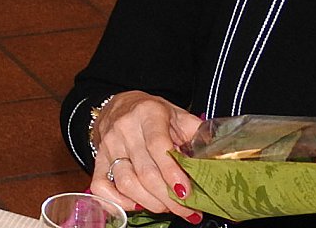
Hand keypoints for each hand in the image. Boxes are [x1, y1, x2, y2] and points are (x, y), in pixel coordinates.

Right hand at [90, 91, 203, 218]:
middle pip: (145, 171)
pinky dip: (119, 201)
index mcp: (148, 114)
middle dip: (168, 198)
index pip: (157, 146)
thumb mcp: (178, 115)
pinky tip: (137, 204)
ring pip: (126, 182)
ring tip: (167, 208)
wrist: (121, 103)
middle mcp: (124, 128)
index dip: (172, 172)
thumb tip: (217, 159)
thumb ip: (197, 134)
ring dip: (150, 202)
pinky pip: (101, 185)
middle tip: (187, 211)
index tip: (186, 192)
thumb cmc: (154, 113)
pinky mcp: (98, 158)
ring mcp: (108, 145)